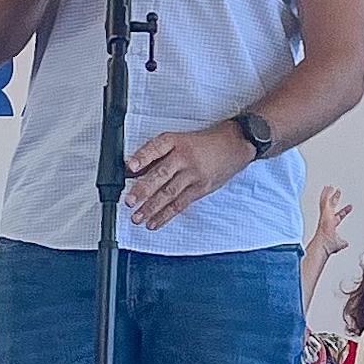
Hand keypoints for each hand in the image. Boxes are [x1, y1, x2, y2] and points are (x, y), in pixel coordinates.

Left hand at [123, 126, 252, 231]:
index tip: (130, 167)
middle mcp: (185, 157)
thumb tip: (133, 171)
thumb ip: (158, 155)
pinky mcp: (201, 188)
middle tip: (129, 201)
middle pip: (162, 174)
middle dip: (143, 189)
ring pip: (169, 193)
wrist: (234, 145)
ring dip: (151, 207)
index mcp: (177, 142)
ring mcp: (194, 174)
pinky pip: (180, 204)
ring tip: (137, 217)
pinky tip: (154, 222)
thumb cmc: (204, 143)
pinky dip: (166, 215)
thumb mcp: (181, 140)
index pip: (156, 148)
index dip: (142, 157)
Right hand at [309, 186, 351, 260]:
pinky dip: (326, 194)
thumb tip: (346, 243)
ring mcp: (325, 215)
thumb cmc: (328, 246)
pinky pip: (324, 200)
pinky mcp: (324, 212)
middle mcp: (327, 219)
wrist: (323, 245)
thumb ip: (343, 243)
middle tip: (338, 191)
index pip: (339, 216)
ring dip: (328, 194)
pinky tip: (328, 188)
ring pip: (326, 201)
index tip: (350, 206)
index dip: (345, 211)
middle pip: (332, 206)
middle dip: (335, 198)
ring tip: (330, 186)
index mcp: (332, 225)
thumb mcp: (340, 244)